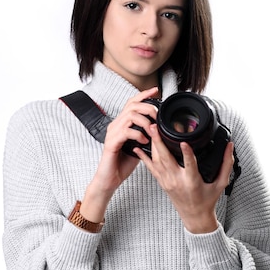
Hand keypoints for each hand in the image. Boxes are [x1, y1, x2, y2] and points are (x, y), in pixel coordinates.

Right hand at [80, 87, 159, 221]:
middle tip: (157, 117)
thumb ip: (146, 135)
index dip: (143, 95)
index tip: (156, 90)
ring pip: (130, 116)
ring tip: (152, 131)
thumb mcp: (139, 146)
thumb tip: (159, 129)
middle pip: (132, 106)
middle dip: (148, 108)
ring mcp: (112, 133)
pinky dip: (138, 134)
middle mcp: (115, 125)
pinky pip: (126, 131)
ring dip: (145, 122)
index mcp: (121, 124)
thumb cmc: (123, 163)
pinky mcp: (111, 142)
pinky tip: (144, 141)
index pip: (131, 103)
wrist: (110, 179)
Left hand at [135, 123, 235, 232]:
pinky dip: (144, 157)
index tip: (183, 142)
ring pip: (157, 161)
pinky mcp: (162, 182)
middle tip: (155, 127)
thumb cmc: (208, 200)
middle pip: (166, 159)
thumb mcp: (221, 183)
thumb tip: (230, 145)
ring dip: (152, 145)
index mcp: (193, 181)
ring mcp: (167, 181)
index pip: (190, 165)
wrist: (194, 216)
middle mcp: (178, 180)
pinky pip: (151, 168)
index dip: (187, 153)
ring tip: (149, 129)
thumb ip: (226, 163)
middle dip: (159, 142)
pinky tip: (138, 147)